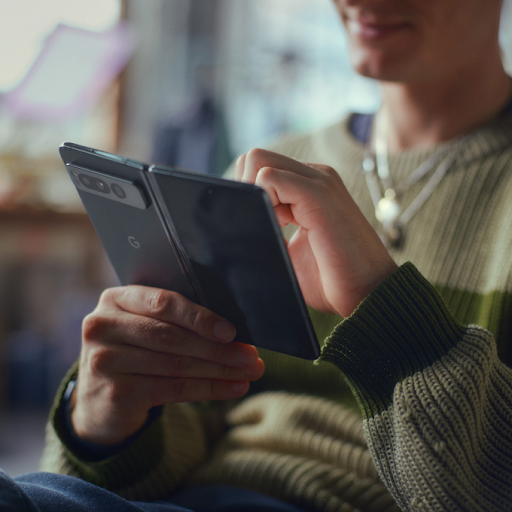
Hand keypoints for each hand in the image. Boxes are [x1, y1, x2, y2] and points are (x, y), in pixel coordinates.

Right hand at [71, 286, 264, 444]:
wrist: (98, 401)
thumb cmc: (134, 352)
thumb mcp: (143, 327)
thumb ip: (175, 320)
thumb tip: (232, 329)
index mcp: (115, 299)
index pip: (163, 303)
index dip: (200, 317)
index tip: (232, 331)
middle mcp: (102, 326)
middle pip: (172, 337)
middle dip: (218, 348)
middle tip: (250, 356)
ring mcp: (104, 361)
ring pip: (177, 365)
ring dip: (220, 370)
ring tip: (249, 372)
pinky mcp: (116, 393)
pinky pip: (174, 390)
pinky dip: (209, 389)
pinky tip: (233, 388)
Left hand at [236, 148, 397, 316]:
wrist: (368, 293)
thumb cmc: (331, 278)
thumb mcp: (288, 250)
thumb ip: (266, 230)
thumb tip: (234, 228)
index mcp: (307, 186)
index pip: (260, 168)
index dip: (247, 194)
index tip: (257, 224)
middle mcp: (314, 176)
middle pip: (255, 158)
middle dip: (244, 190)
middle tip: (260, 223)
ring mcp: (318, 181)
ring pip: (259, 161)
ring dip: (253, 195)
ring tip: (273, 226)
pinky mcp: (319, 193)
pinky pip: (270, 177)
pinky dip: (262, 201)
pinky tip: (279, 226)